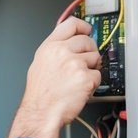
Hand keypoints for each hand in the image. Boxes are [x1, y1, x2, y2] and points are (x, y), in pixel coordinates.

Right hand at [8, 17, 101, 137]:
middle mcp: (62, 52)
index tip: (87, 30)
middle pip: (87, 41)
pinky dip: (92, 83)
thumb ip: (55, 50)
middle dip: (89, 51)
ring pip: (95, 58)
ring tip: (77, 79)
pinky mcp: (86, 78)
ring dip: (91, 68)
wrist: (41, 113)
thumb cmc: (40, 94)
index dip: (83, 26)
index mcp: (50, 47)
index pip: (71, 24)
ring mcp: (75, 64)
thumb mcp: (40, 63)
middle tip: (84, 63)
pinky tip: (80, 88)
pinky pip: (98, 75)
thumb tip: (69, 43)